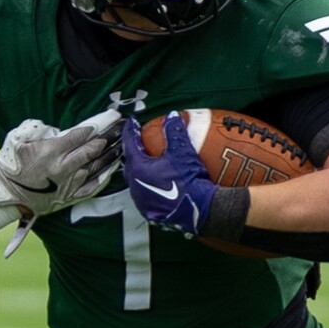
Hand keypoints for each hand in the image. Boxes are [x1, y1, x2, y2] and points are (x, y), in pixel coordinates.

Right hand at [0, 106, 121, 208]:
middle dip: (107, 138)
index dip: (95, 127)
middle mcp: (63, 167)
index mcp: (50, 151)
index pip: (79, 135)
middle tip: (119, 129)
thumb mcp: (16, 140)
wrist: (4, 197)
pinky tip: (113, 168)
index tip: (107, 120)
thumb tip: (54, 129)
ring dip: (110, 155)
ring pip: (96, 167)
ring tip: (121, 145)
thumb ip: (36, 129)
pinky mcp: (69, 197)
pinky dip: (105, 177)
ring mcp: (68, 184)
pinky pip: (93, 187)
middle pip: (91, 150)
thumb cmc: (9, 167)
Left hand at [120, 111, 214, 236]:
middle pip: (130, 163)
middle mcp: (135, 185)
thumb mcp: (183, 152)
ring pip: (135, 180)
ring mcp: (141, 200)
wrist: (198, 210)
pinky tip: (158, 182)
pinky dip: (148, 184)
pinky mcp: (149, 211)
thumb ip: (175, 132)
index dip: (131, 131)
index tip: (132, 122)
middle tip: (139, 142)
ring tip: (148, 162)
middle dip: (133, 151)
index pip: (130, 144)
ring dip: (140, 169)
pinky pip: (145, 194)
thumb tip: (172, 116)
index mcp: (138, 168)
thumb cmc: (188, 180)